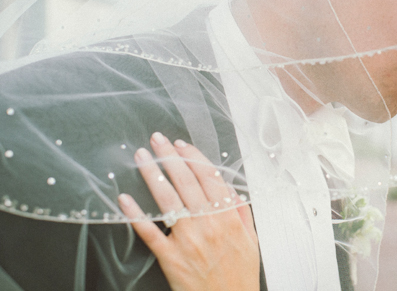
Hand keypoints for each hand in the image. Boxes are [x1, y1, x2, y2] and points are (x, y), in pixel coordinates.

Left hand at [118, 132, 258, 290]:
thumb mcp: (251, 241)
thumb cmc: (239, 276)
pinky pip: (150, 232)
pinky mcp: (170, 257)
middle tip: (157, 140)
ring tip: (141, 157)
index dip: (194, 157)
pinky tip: (124, 200)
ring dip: (152, 174)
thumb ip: (242, 212)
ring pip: (167, 199)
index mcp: (228, 217)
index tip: (182, 145)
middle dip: (170, 156)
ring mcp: (188, 239)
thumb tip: (232, 191)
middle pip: (186, 182)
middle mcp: (208, 224)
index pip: (209, 177)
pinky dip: (135, 215)